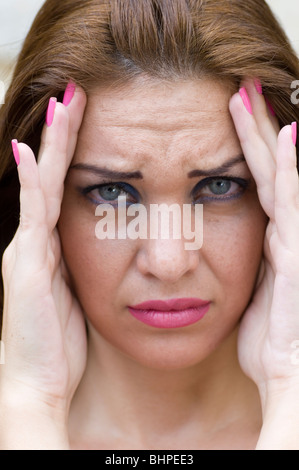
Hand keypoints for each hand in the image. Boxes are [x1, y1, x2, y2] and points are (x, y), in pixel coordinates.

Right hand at [1, 85, 87, 423]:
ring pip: (42, 187)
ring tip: (63, 104)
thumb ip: (87, 269)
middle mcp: (36, 241)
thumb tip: (111, 249)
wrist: (39, 383)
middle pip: (52, 176)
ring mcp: (28, 251)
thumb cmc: (62, 343)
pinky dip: (32, 184)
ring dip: (52, 145)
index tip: (91, 118)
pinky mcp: (27, 268)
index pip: (66, 188)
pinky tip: (33, 153)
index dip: (75, 153)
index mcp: (53, 247)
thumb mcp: (79, 297)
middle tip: (76, 93)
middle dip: (64, 135)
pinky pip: (32, 218)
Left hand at [229, 79, 298, 401]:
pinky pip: (293, 205)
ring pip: (282, 177)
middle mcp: (288, 232)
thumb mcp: (247, 295)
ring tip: (250, 95)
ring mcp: (297, 240)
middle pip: (270, 169)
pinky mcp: (298, 256)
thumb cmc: (269, 340)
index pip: (259, 182)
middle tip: (239, 87)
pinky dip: (292, 171)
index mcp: (271, 239)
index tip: (229, 112)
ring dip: (266, 136)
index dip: (247, 147)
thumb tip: (218, 249)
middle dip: (254, 127)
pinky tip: (287, 137)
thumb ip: (241, 264)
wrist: (288, 375)